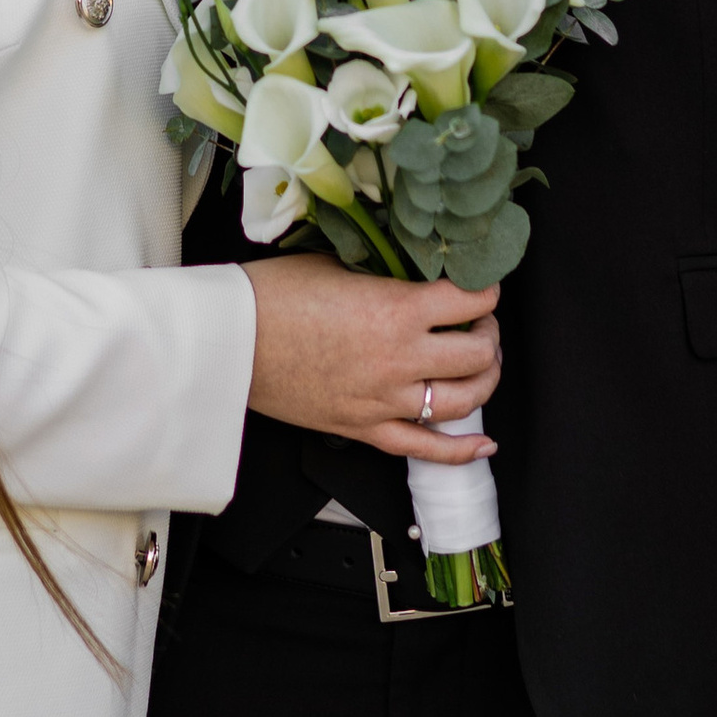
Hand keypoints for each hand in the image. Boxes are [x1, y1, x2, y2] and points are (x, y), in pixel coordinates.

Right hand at [244, 256, 500, 463]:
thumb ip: (383, 275)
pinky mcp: (365, 429)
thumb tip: (411, 274)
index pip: (470, 300)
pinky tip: (482, 445)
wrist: (229, 341)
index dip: (486, 290)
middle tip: (479, 323)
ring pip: (464, 401)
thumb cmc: (271, 297)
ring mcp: (385, 400)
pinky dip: (461, 450)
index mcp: (395, 310)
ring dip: (483, 381)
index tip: (482, 286)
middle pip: (478, 354)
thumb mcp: (338, 266)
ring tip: (478, 366)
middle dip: (488, 334)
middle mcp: (399, 359)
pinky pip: (426, 449)